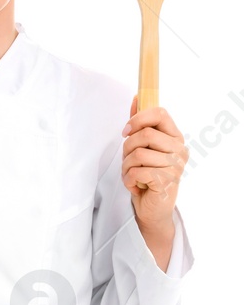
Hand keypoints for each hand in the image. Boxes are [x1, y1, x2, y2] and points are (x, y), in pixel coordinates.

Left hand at [122, 97, 185, 268]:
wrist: (151, 207)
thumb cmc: (145, 174)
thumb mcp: (141, 146)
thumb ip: (140, 123)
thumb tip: (137, 97)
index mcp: (175, 137)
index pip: (160, 113)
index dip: (138, 119)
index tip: (126, 131)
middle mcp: (179, 150)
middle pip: (144, 135)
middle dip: (127, 148)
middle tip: (129, 161)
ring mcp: (176, 166)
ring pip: (138, 154)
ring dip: (126, 166)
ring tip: (132, 175)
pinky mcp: (167, 182)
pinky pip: (137, 172)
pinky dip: (128, 179)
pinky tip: (136, 185)